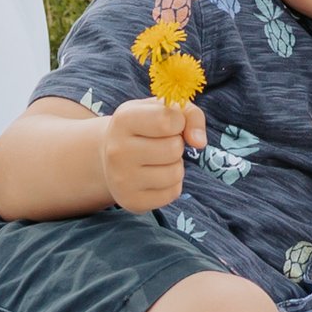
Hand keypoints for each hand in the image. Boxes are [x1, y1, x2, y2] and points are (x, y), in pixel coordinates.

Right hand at [100, 95, 206, 213]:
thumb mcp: (163, 109)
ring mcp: (122, 179)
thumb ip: (190, 115)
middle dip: (176, 144)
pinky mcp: (132, 201)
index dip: (178, 121)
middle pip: (174, 148)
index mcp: (124, 120)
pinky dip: (172, 184)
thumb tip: (200, 142)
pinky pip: (172, 193)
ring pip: (175, 173)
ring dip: (175, 165)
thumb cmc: (144, 128)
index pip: (168, 121)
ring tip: (158, 160)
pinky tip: (155, 176)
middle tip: (160, 143)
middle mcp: (118, 150)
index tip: (168, 123)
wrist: (111, 158)